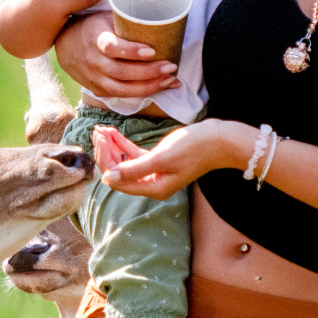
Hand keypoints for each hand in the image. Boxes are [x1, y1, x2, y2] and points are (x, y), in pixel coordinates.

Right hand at [52, 14, 181, 99]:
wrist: (65, 44)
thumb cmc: (93, 27)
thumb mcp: (106, 18)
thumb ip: (126, 22)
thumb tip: (159, 21)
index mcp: (96, 39)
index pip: (112, 48)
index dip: (131, 51)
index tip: (152, 50)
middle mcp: (93, 62)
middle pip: (121, 72)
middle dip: (149, 72)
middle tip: (171, 67)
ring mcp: (94, 78)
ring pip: (123, 89)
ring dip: (149, 86)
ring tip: (171, 80)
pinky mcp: (98, 89)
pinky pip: (121, 95)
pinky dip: (142, 93)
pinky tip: (160, 87)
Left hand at [99, 121, 252, 199]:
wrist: (221, 140)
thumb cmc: (194, 148)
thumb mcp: (161, 158)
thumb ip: (134, 169)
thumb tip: (108, 178)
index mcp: (152, 188)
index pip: (117, 179)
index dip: (105, 160)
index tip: (99, 140)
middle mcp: (152, 184)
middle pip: (119, 171)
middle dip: (106, 153)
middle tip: (97, 132)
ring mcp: (156, 172)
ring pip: (125, 162)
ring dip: (113, 147)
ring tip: (102, 130)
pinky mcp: (160, 161)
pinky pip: (135, 155)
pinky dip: (124, 145)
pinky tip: (114, 133)